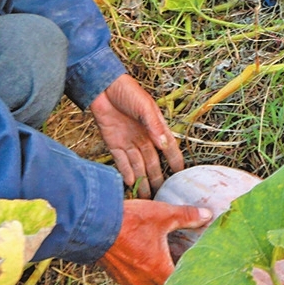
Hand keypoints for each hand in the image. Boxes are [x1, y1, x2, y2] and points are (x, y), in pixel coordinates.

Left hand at [91, 74, 184, 193]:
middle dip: (158, 178)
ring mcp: (128, 141)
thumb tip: (165, 145)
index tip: (181, 175)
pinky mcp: (113, 143)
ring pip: (137, 166)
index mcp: (155, 127)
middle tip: (162, 195)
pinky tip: (131, 184)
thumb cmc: (128, 91)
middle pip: (152, 162)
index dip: (175, 161)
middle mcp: (143, 137)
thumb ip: (154, 126)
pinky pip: (121, 162)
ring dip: (142, 180)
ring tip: (147, 197)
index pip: (169, 148)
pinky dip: (126, 173)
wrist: (102, 87)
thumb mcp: (144, 107)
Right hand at [97, 199, 209, 284]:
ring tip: (164, 275)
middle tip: (181, 281)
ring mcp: (127, 281)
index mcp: (158, 270)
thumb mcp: (162, 215)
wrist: (94, 225)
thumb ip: (186, 216)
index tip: (195, 280)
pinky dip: (141, 282)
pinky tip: (143, 267)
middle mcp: (143, 281)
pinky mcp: (115, 276)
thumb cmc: (129, 221)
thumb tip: (207, 214)